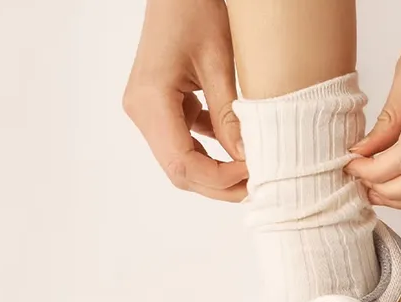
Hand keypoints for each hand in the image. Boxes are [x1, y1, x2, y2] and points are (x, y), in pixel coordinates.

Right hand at [123, 0, 247, 201]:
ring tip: (254, 172)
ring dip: (217, 171)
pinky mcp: (160, 104)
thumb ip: (230, 114)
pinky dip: (212, 150)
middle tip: (260, 186)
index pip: (182, 164)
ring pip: (182, 160)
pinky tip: (240, 147)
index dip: (220, 180)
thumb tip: (248, 160)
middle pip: (180, 170)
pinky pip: (185, 139)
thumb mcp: (219, 60)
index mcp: (150, 100)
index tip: (255, 176)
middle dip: (220, 184)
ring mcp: (148, 109)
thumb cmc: (195, 8)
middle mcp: (141, 110)